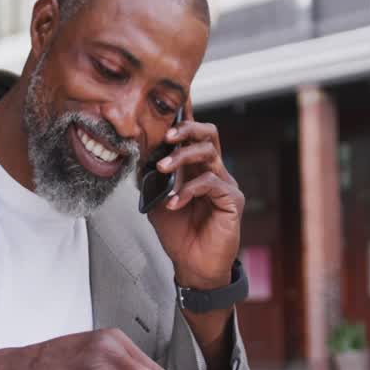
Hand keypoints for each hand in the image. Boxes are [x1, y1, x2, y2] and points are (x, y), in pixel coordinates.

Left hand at [145, 103, 243, 289]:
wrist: (192, 265)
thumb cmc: (178, 234)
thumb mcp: (157, 202)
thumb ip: (152, 180)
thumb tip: (137, 157)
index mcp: (196, 169)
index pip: (194, 137)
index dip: (185, 118)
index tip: (172, 103)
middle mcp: (213, 171)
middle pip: (209, 135)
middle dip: (187, 129)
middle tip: (167, 136)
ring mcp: (225, 184)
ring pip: (209, 153)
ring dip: (182, 157)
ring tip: (163, 169)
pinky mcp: (232, 200)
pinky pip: (210, 183)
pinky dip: (188, 190)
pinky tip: (174, 202)